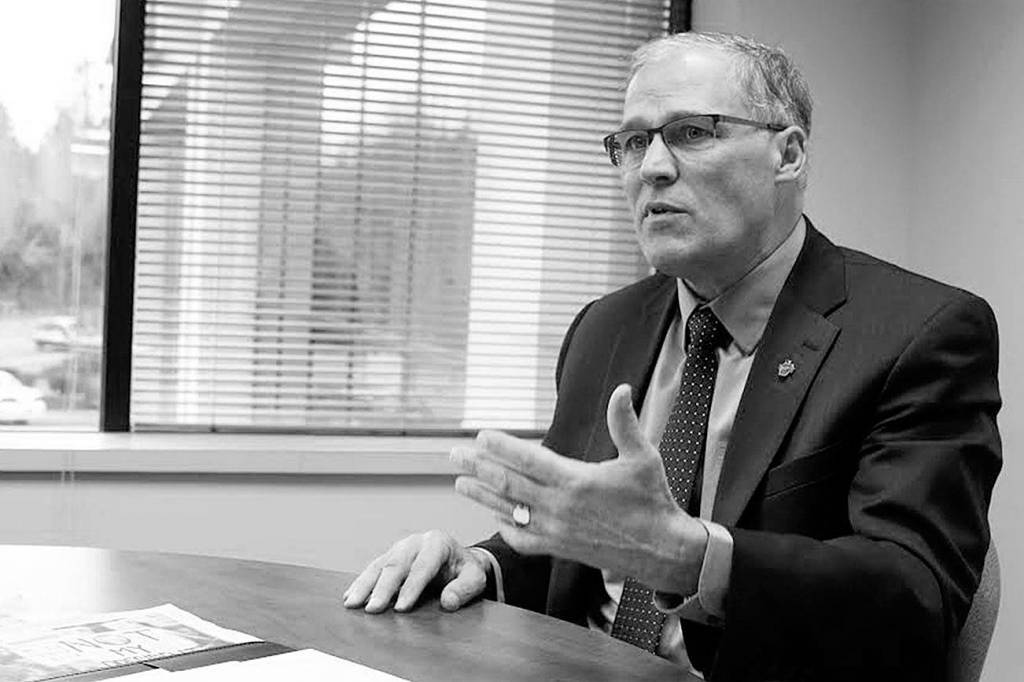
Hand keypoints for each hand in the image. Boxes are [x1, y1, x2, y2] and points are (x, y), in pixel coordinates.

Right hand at [343, 530, 489, 612]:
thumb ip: (464, 589)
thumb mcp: (475, 578)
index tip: (401, 608)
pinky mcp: (389, 557)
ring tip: (352, 604)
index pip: (423, 566)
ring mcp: (399, 548)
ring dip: (364, 585)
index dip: (412, 587)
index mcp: (437, 543)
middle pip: (396, 564)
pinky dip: (360, 583)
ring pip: (379, 565)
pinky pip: (373, 569)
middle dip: (383, 588)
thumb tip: (448, 602)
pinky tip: (350, 597)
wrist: (458, 559)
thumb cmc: (465, 569)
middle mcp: (415, 543)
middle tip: (372, 609)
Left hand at [451, 383, 706, 594]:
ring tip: (459, 483)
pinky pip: (523, 538)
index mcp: (576, 481)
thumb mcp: (643, 457)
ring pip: (510, 510)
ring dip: (482, 496)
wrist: (662, 550)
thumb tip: (622, 389)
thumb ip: (625, 423)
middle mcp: (560, 507)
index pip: (529, 460)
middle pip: (509, 484)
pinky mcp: (559, 549)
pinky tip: (494, 516)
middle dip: (478, 467)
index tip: (481, 436)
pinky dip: (505, 526)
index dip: (502, 447)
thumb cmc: (653, 500)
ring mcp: (556, 531)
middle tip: (454, 454)